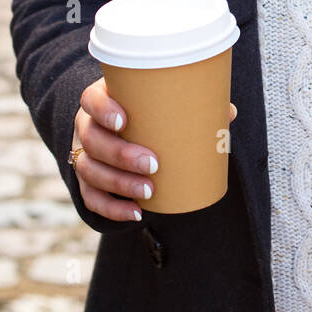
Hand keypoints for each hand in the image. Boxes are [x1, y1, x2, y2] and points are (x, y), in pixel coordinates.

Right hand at [71, 76, 237, 221]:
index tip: (124, 120)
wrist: (118, 129)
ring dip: (119, 184)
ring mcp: (83, 155)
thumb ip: (189, 103)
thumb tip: (228, 112)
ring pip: (89, 171)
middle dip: (120, 155)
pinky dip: (112, 208)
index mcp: (102, 99)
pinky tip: (135, 212)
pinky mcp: (86, 181)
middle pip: (92, 139)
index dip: (102, 110)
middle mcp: (86, 126)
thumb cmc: (145, 110)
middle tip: (153, 164)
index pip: (91, 100)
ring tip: (149, 192)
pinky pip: (91, 198)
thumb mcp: (159, 101)